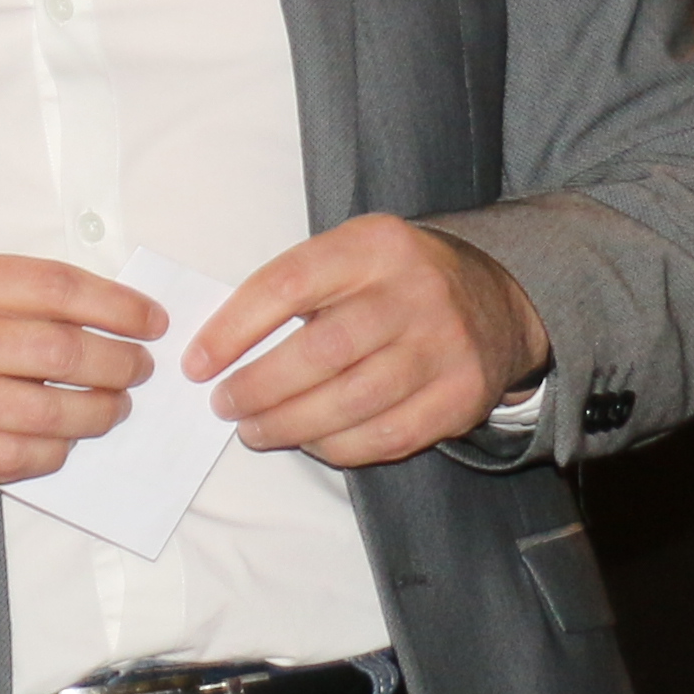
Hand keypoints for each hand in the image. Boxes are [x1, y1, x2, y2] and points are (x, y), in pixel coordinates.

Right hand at [0, 250, 166, 495]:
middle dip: (118, 364)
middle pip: (62, 351)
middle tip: (136, 370)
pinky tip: (62, 443)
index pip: (53, 287)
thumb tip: (100, 313)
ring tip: (110, 409)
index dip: (115, 305)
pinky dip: (54, 453)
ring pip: (49, 411)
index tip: (150, 321)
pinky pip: (18, 457)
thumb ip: (5, 292)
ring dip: (97, 413)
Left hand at [201, 215, 546, 467]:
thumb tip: (219, 349)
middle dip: (259, 387)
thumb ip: (295, 287)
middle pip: (321, 351)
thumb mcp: (350, 255)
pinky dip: (338, 446)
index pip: (288, 285)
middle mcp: (415, 293)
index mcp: (374, 246)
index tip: (198, 362)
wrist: (495, 300)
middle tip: (223, 404)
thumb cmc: (392, 281)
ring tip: (254, 429)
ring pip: (353, 401)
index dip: (234, 329)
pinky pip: (388, 435)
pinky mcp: (462, 397)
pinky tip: (309, 441)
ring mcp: (444, 347)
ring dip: (290, 424)